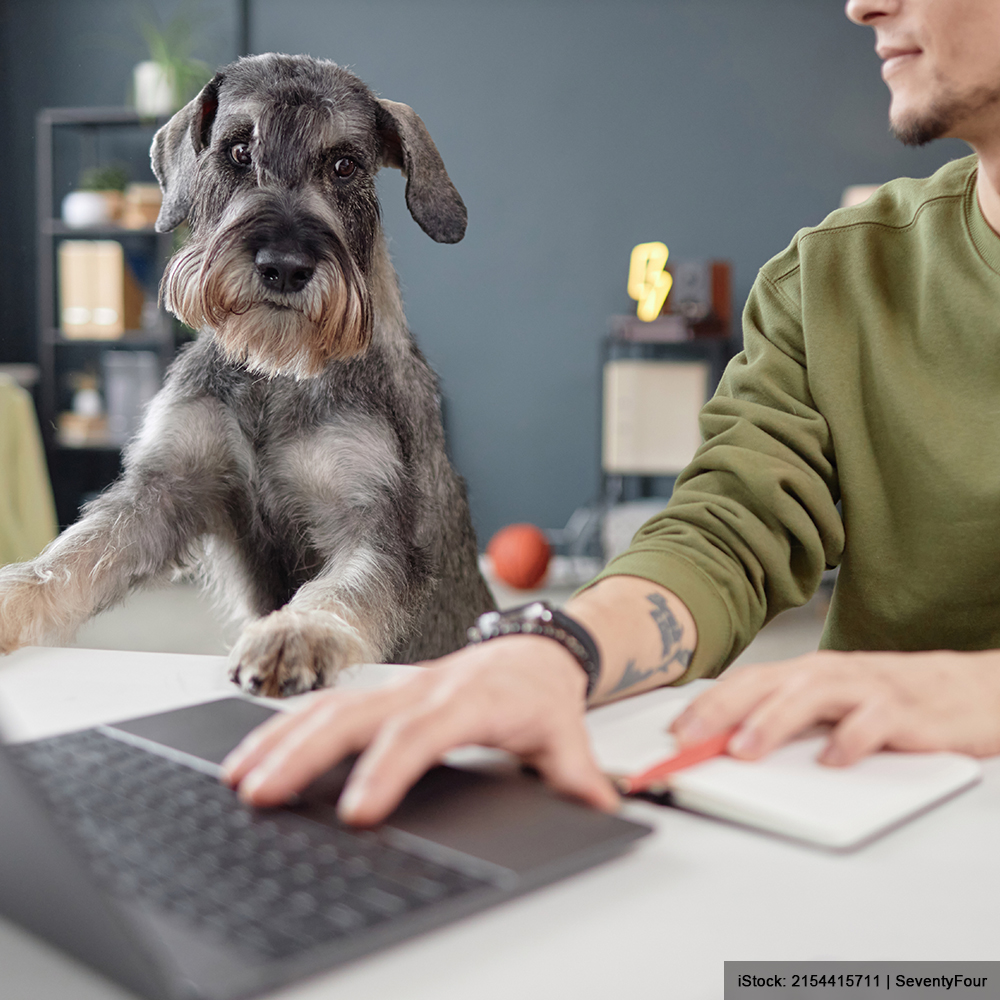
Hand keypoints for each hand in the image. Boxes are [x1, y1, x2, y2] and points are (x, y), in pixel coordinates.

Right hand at [221, 634, 619, 824]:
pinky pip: (327, 707)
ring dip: (282, 741)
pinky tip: (257, 757)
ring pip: (330, 708)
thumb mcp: (565, 734)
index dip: (388, 769)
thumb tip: (603, 809)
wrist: (533, 650)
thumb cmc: (540, 692)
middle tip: (262, 794)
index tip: (357, 812)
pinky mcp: (383, 693)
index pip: (422, 733)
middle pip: (356, 715)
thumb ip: (578, 776)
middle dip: (305, 754)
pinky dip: (287, 730)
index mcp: (470, 698)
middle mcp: (424, 688)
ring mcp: (398, 688)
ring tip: (242, 779)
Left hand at [670, 650, 999, 764]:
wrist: (966, 689)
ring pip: (810, 696)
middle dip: (722, 710)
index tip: (672, 732)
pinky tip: (831, 759)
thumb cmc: (888, 697)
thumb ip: (786, 718)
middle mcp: (828, 674)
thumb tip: (725, 743)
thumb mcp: (829, 704)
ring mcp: (865, 688)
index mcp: (805, 673)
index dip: (706, 705)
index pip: (745, 682)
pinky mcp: (903, 710)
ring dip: (773, 721)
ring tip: (744, 749)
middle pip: (766, 684)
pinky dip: (850, 740)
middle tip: (689, 739)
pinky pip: (872, 721)